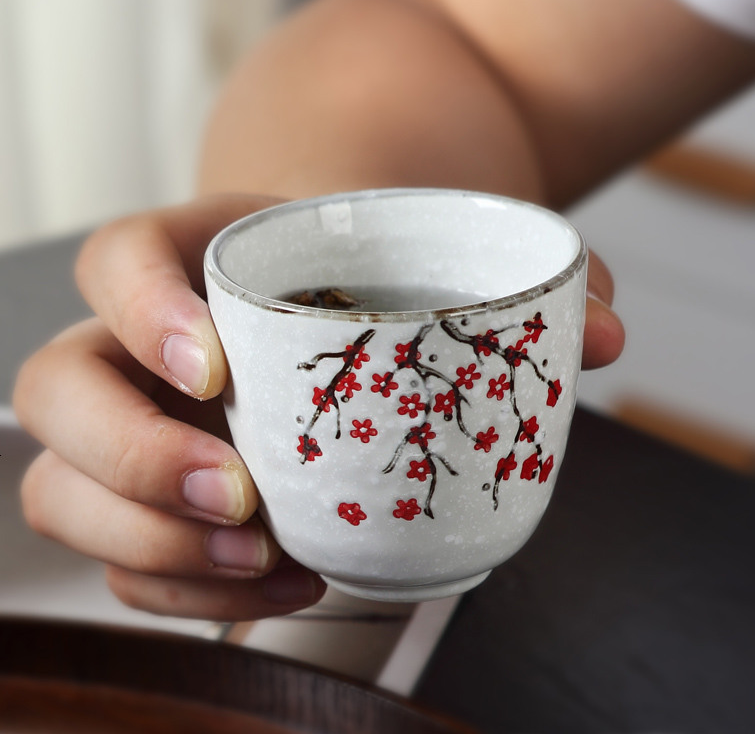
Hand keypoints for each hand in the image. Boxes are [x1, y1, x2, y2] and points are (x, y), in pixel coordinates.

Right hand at [13, 193, 622, 620]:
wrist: (347, 313)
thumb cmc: (379, 283)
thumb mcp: (437, 259)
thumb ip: (526, 283)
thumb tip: (601, 332)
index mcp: (193, 258)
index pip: (116, 259)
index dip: (139, 308)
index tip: (215, 364)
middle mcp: (140, 345)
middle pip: (59, 390)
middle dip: (132, 455)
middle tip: (243, 496)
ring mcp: (137, 426)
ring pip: (65, 487)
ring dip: (146, 546)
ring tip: (258, 558)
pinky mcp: (156, 500)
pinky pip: (128, 559)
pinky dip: (186, 591)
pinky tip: (280, 584)